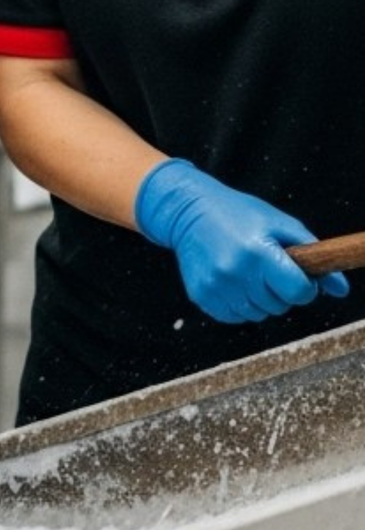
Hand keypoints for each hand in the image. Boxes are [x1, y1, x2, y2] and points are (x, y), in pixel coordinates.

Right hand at [135, 158, 348, 323]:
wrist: (189, 212)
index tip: (298, 277)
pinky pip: (233, 316)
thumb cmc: (239, 214)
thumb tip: (341, 290)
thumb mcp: (281, 225)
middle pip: (279, 306)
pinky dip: (239, 305)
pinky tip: (233, 283)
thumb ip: (314, 255)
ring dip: (260, 300)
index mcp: (258, 253)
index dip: (305, 287)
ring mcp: (215, 286)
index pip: (298, 292)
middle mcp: (234, 272)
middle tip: (268, 270)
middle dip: (281, 292)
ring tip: (249, 275)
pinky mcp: (201, 295)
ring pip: (257, 315)